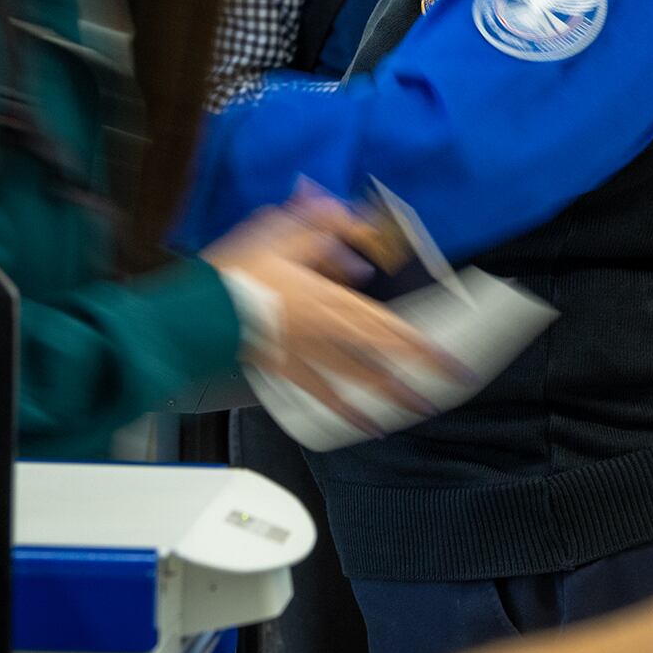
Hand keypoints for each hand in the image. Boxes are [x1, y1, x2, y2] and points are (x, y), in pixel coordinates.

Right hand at [206, 202, 466, 437]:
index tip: (448, 357)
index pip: (388, 325)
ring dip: (393, 395)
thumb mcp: (282, 230)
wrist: (200, 311)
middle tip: (452, 383)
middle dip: (420, 370)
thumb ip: (322, 226)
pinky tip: (367, 426)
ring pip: (360, 378)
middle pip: (383, 355)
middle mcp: (326, 332)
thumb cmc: (239, 271)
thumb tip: (353, 229)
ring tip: (420, 407)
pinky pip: (323, 395)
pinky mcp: (288, 370)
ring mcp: (308, 355)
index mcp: (330, 299)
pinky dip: (347, 412)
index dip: (421, 344)